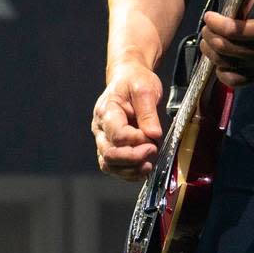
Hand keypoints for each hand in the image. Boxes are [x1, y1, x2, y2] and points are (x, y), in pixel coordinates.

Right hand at [91, 62, 162, 180]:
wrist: (128, 78)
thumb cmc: (135, 81)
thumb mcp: (145, 89)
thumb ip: (148, 112)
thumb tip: (153, 136)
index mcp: (106, 110)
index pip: (117, 135)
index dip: (137, 141)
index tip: (153, 137)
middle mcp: (100, 128)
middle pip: (110, 154)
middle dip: (133, 158)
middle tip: (153, 150)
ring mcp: (103, 139)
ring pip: (109, 165)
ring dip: (131, 170)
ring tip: (149, 163)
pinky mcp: (110, 148)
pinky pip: (114, 168)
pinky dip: (129, 173)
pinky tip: (144, 168)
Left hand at [200, 0, 253, 87]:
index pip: (232, 30)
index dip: (215, 22)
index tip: (209, 15)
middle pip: (224, 48)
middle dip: (209, 35)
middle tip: (207, 26)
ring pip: (225, 65)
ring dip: (211, 52)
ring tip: (209, 40)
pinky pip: (234, 81)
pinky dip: (222, 72)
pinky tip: (220, 60)